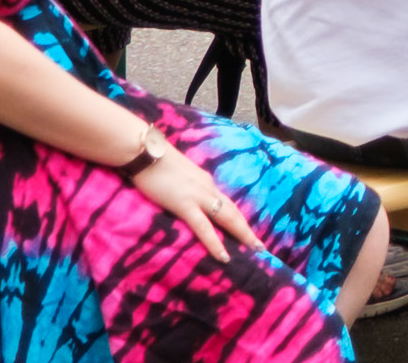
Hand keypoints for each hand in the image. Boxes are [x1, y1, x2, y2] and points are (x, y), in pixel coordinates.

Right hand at [127, 138, 250, 261]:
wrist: (146, 151)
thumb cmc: (156, 163)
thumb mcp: (178, 177)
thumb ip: (187, 187)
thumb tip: (188, 198)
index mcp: (206, 182)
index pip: (226, 203)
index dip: (238, 218)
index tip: (247, 232)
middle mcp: (208, 188)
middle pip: (233, 211)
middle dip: (247, 229)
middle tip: (261, 246)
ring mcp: (198, 196)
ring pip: (227, 217)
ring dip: (242, 234)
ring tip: (256, 250)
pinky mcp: (184, 204)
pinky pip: (203, 227)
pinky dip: (215, 243)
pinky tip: (224, 256)